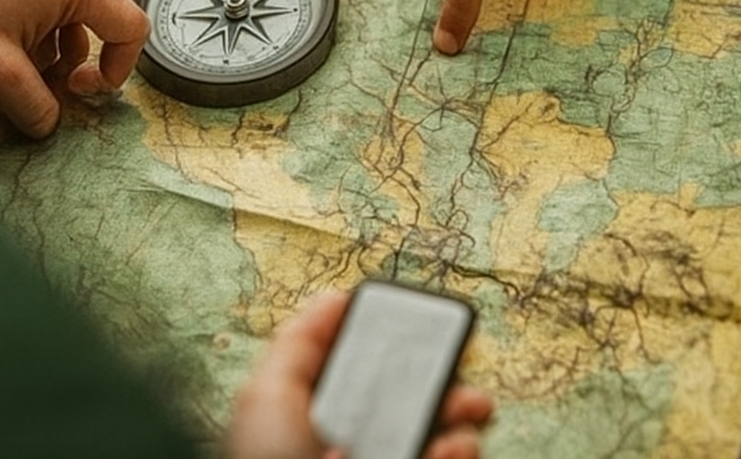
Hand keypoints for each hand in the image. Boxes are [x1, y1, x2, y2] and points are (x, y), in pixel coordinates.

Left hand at [0, 0, 149, 137]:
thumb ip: (30, 104)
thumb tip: (47, 126)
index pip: (131, 30)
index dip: (117, 71)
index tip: (80, 94)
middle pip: (86, 44)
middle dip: (53, 81)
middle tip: (24, 101)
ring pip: (51, 44)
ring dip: (23, 77)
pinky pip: (25, 32)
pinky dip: (6, 58)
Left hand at [225, 291, 492, 458]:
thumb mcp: (267, 397)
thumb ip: (299, 345)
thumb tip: (336, 298)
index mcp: (324, 409)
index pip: (365, 366)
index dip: (394, 341)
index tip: (420, 323)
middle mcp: (358, 436)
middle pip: (410, 395)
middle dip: (442, 372)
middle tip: (461, 358)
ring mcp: (387, 454)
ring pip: (439, 431)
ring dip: (461, 411)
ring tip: (473, 406)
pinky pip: (447, 458)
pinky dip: (458, 451)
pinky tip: (457, 446)